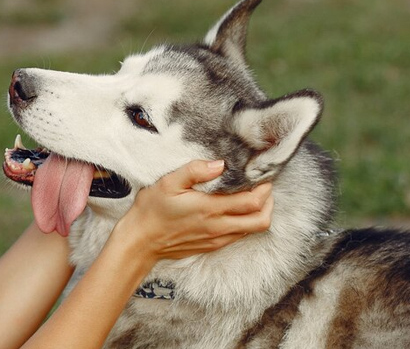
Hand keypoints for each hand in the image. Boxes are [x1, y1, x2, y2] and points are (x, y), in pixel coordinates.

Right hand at [114, 160, 273, 263]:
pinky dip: (246, 223)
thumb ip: (195, 171)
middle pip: (261, 220)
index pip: (251, 202)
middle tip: (264, 187)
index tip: (263, 176)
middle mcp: (218, 227)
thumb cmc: (152, 210)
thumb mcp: (168, 182)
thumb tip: (220, 164)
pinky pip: (239, 235)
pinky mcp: (212, 246)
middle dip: (269, 202)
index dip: (264, 189)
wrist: (140, 241)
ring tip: (253, 196)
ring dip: (259, 213)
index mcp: (210, 209)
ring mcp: (217, 239)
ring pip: (252, 230)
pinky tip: (236, 210)